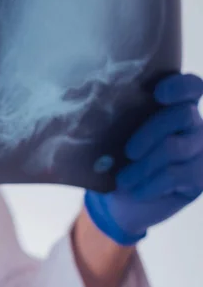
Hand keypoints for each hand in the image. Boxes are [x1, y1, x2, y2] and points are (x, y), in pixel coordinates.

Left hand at [85, 73, 202, 245]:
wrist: (121, 199)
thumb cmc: (116, 158)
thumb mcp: (113, 136)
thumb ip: (117, 118)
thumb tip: (94, 109)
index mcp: (172, 105)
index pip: (190, 87)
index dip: (179, 87)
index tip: (158, 93)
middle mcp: (192, 124)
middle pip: (182, 115)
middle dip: (151, 132)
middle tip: (128, 152)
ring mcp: (198, 149)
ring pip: (175, 148)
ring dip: (144, 166)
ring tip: (123, 179)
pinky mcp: (198, 177)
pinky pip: (175, 175)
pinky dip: (150, 184)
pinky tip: (136, 191)